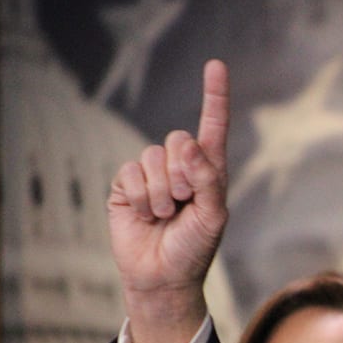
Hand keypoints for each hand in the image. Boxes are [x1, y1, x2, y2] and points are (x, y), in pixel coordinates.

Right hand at [108, 59, 228, 342]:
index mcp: (210, 171)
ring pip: (153, 157)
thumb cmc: (195, 249)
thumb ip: (208, 180)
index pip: (213, 127)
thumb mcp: (213, 217)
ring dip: (161, 192)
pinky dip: (141, 197)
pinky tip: (146, 216)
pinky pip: (131, 172)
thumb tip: (189, 146)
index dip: (214, 96)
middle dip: (182, 174)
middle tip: (183, 205)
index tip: (215, 65)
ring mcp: (153, 174)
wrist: (162, 276)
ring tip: (166, 215)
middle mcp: (181, 166)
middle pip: (178, 139)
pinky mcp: (127, 184)